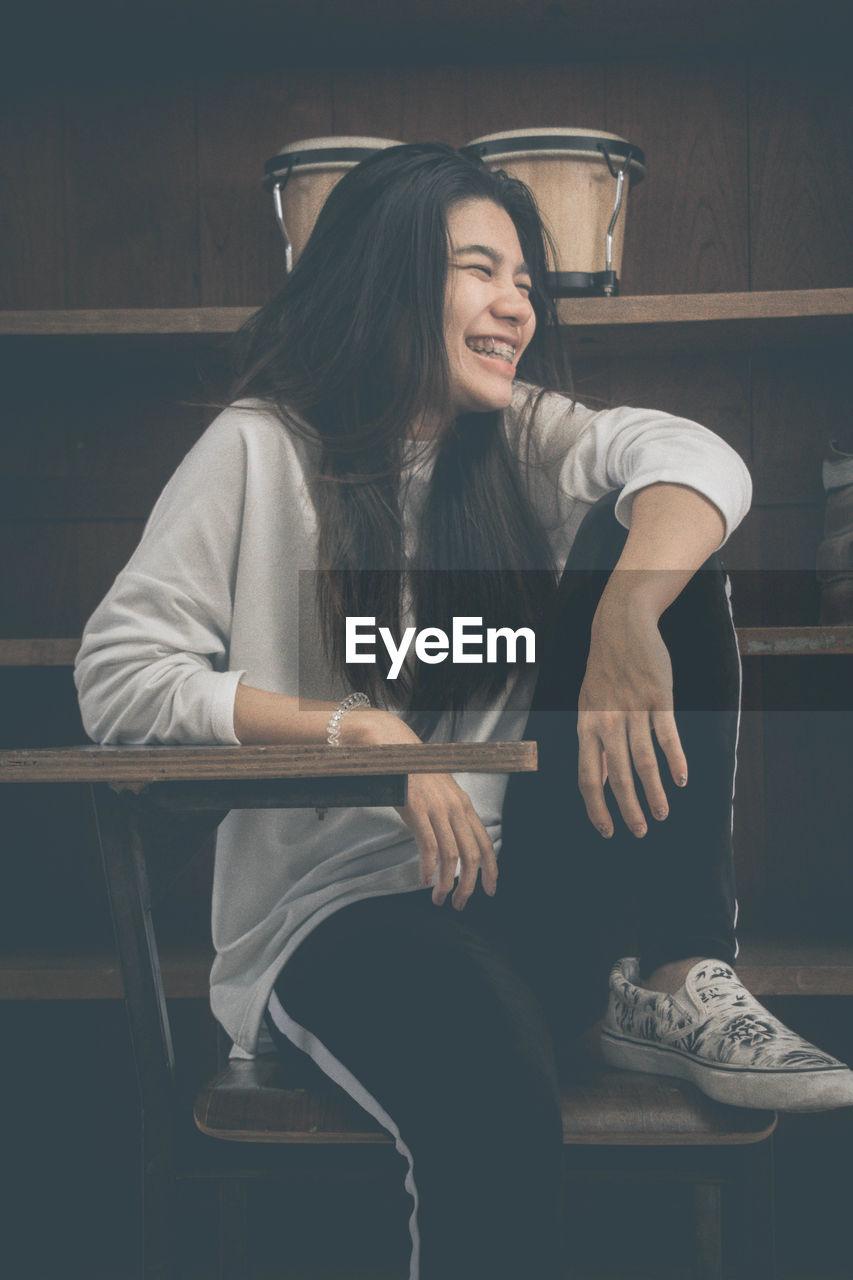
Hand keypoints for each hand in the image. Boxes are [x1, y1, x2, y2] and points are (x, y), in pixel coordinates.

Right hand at [346, 708, 497, 907]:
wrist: (395, 751)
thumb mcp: (442, 794)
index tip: (490, 890)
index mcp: (464, 806)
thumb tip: (456, 845)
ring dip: (446, 883)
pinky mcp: (418, 812)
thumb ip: (451, 816)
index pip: (486, 843)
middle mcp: (456, 809)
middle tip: (460, 904)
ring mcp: (438, 810)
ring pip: (451, 856)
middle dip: (469, 885)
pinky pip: (429, 847)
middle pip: (472, 855)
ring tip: (439, 898)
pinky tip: (424, 880)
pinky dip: (429, 868)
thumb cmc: (415, 774)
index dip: (491, 870)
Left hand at [577, 594, 687, 837]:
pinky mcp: (657, 698)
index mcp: (586, 726)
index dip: (596, 807)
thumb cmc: (604, 670)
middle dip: (628, 808)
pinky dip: (675, 760)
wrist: (620, 626)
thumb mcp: (588, 706)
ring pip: (644, 761)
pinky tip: (681, 780)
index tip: (607, 830)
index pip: (587, 777)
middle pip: (617, 776)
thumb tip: (601, 779)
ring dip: (654, 792)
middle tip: (640, 831)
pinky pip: (667, 736)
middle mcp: (607, 722)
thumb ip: (595, 742)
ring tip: (662, 814)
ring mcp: (633, 710)